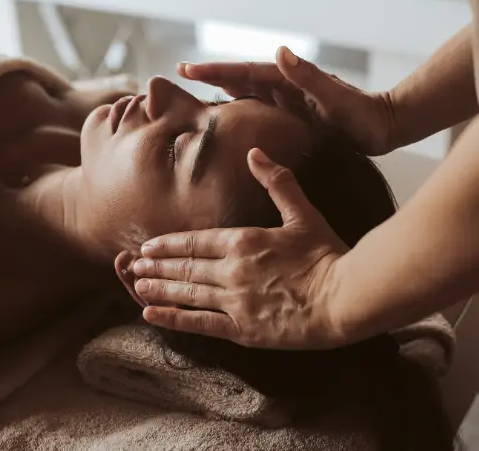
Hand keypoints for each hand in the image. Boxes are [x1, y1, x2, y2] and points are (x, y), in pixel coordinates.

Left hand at [132, 148, 349, 349]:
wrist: (348, 298)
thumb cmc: (327, 255)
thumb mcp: (303, 213)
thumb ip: (276, 182)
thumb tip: (255, 152)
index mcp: (242, 241)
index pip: (193, 241)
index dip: (167, 244)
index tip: (147, 245)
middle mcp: (231, 270)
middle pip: (183, 267)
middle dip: (155, 266)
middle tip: (132, 265)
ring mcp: (234, 300)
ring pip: (186, 292)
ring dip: (157, 288)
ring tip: (135, 284)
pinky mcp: (242, 328)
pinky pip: (199, 323)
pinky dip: (172, 318)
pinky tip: (149, 314)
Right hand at [179, 47, 396, 155]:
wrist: (383, 128)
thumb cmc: (362, 116)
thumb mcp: (335, 97)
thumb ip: (308, 76)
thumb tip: (279, 51)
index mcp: (289, 79)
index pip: (244, 71)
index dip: (215, 71)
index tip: (187, 70)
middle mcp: (284, 87)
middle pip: (239, 79)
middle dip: (210, 76)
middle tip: (180, 76)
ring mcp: (287, 101)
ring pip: (245, 94)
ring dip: (220, 91)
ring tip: (193, 94)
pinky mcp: (292, 116)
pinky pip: (258, 111)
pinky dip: (239, 110)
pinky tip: (227, 117)